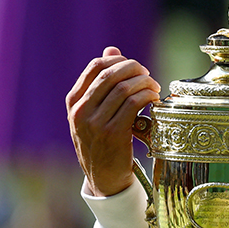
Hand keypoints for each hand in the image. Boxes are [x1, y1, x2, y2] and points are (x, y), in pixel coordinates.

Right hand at [66, 47, 160, 196]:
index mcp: (74, 102)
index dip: (120, 60)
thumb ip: (102, 82)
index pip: (96, 66)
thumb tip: (112, 49)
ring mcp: (95, 123)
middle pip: (112, 74)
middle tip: (148, 75)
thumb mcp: (95, 112)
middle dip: (135, 69)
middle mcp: (80, 110)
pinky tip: (154, 99)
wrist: (103, 178)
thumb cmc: (102, 141)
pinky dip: (147, 96)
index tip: (134, 67)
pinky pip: (134, 103)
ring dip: (145, 82)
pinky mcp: (113, 133)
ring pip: (124, 87)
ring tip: (154, 87)